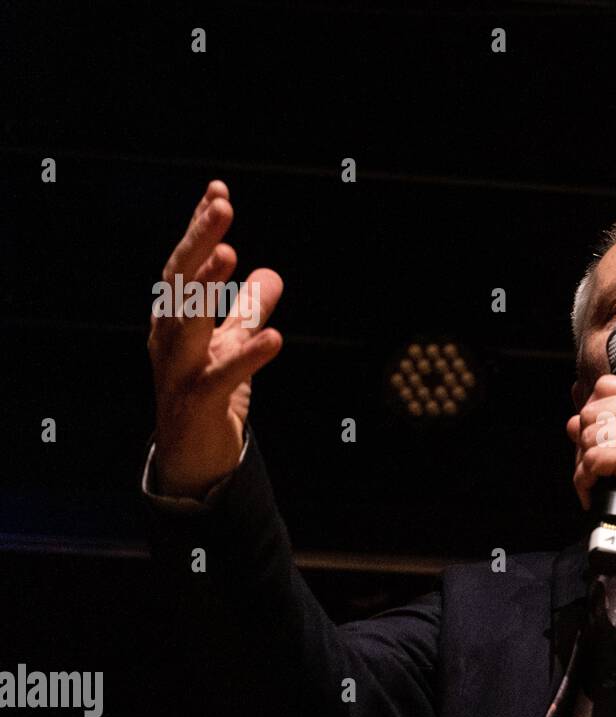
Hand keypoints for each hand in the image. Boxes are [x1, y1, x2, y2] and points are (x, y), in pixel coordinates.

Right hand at [147, 181, 283, 497]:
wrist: (193, 455)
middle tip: (221, 207)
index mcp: (175, 318)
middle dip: (199, 242)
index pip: (185, 265)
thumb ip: (248, 310)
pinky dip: (247, 357)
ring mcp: (178, 370)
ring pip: (188, 322)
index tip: (217, 190)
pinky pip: (222, 376)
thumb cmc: (207, 393)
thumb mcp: (231, 345)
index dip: (198, 228)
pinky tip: (273, 339)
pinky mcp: (198, 402)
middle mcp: (169, 338)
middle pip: (180, 282)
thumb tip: (271, 273)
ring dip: (208, 286)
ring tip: (231, 252)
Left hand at [567, 374, 615, 510]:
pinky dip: (586, 480)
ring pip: (587, 436)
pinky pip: (591, 460)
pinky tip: (594, 490)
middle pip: (591, 411)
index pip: (605, 386)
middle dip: (586, 441)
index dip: (594, 412)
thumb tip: (573, 423)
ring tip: (598, 478)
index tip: (599, 435)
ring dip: (584, 463)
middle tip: (596, 463)